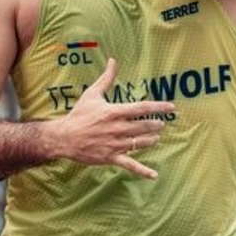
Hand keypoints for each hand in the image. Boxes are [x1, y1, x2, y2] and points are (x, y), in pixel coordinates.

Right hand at [51, 58, 174, 178]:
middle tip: (161, 124)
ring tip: (155, 137)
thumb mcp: (92, 94)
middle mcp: (117, 128)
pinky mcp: (111, 157)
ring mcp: (115, 144)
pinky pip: (130, 165)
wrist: (64, 137)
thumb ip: (106, 78)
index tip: (171, 107)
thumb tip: (113, 60)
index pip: (142, 108)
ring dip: (151, 140)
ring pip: (141, 143)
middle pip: (144, 126)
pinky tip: (154, 175)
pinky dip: (143, 171)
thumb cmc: (79, 115)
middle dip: (156, 125)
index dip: (158, 107)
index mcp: (114, 112)